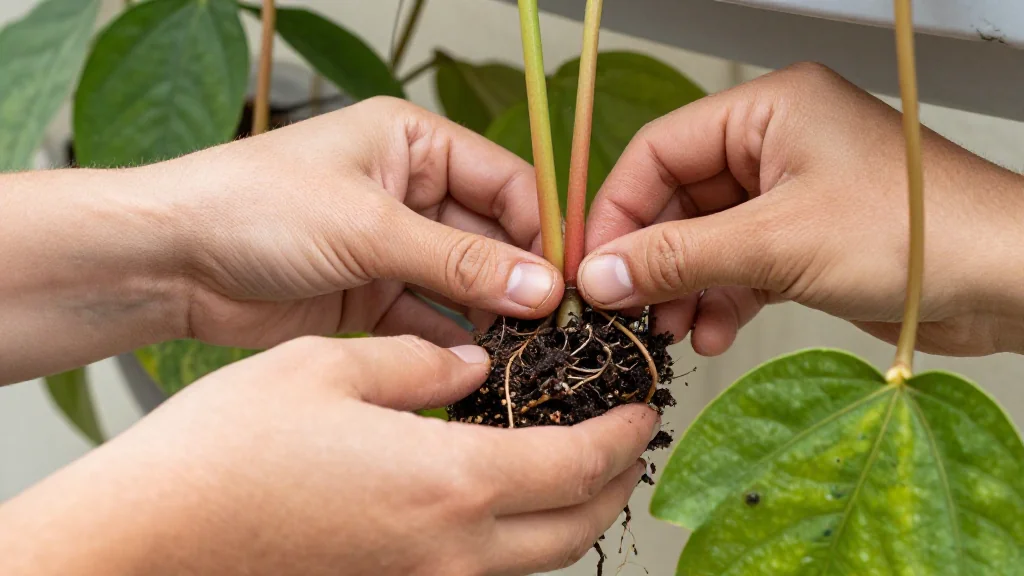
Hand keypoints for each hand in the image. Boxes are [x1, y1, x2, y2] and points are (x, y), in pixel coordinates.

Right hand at [0, 336, 657, 575]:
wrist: (146, 539)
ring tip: (577, 461)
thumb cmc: (226, 450)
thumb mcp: (326, 368)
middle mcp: (449, 550)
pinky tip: (497, 493)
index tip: (643, 404)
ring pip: (537, 559)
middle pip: (575, 527)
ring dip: (573, 512)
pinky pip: (483, 571)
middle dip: (616, 481)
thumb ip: (417, 363)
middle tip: (625, 435)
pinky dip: (517, 535)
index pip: (578, 465)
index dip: (622, 434)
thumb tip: (470, 365)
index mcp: (448, 482)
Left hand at [160, 96, 560, 347]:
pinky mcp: (371, 296)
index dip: (543, 230)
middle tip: (556, 327)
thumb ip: (459, 261)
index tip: (569, 281)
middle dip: (520, 281)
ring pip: (464, 284)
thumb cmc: (253, 207)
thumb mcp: (369, 227)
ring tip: (528, 353)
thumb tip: (540, 287)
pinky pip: (429, 319)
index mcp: (413, 143)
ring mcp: (391, 247)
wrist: (170, 263)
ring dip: (492, 317)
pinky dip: (452, 343)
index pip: (507, 183)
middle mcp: (409, 192)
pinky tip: (480, 368)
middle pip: (492, 238)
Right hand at [578, 62, 1023, 356]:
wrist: (1007, 280)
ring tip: (672, 331)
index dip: (617, 210)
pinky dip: (721, 300)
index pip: (659, 151)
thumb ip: (678, 257)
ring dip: (683, 288)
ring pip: (705, 239)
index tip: (591, 266)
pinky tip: (713, 333)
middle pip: (678, 199)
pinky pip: (739, 266)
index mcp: (766, 111)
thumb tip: (600, 275)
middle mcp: (773, 145)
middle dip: (652, 260)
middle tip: (626, 309)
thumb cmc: (912, 234)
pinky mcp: (804, 240)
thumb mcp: (775, 243)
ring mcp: (789, 195)